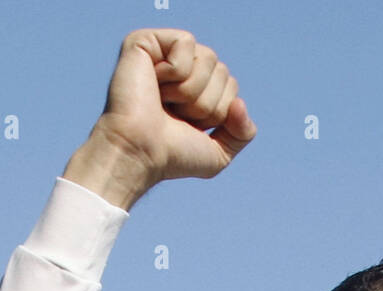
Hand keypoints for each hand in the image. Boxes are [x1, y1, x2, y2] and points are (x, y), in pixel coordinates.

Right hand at [65, 29, 255, 207]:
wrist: (140, 153)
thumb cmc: (171, 156)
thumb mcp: (217, 155)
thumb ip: (242, 133)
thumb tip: (240, 103)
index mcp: (195, 89)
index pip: (231, 86)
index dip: (218, 111)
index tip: (190, 126)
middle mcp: (180, 68)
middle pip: (222, 70)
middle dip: (206, 103)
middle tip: (175, 114)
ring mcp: (163, 53)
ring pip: (208, 58)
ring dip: (190, 91)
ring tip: (164, 101)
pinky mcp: (146, 41)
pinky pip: (186, 43)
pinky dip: (176, 70)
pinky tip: (154, 82)